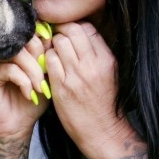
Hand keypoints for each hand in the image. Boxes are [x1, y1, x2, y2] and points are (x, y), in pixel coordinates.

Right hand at [0, 35, 49, 142]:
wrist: (15, 127)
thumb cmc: (31, 101)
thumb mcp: (45, 78)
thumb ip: (48, 58)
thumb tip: (54, 39)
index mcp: (16, 47)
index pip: (30, 32)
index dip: (44, 41)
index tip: (54, 55)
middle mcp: (1, 50)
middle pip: (24, 40)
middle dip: (40, 58)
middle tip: (46, 78)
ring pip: (17, 53)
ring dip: (33, 71)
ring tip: (38, 88)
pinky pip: (9, 69)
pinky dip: (23, 81)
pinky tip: (28, 94)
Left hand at [43, 22, 136, 158]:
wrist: (102, 131)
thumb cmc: (105, 102)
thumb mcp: (110, 74)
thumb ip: (98, 54)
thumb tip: (83, 35)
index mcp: (107, 59)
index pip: (88, 28)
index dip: (75, 28)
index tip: (70, 34)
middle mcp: (92, 64)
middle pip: (72, 30)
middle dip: (62, 31)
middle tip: (57, 38)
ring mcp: (76, 75)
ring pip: (58, 42)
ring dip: (53, 45)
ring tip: (54, 53)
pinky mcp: (61, 86)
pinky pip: (49, 60)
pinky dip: (47, 59)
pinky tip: (50, 66)